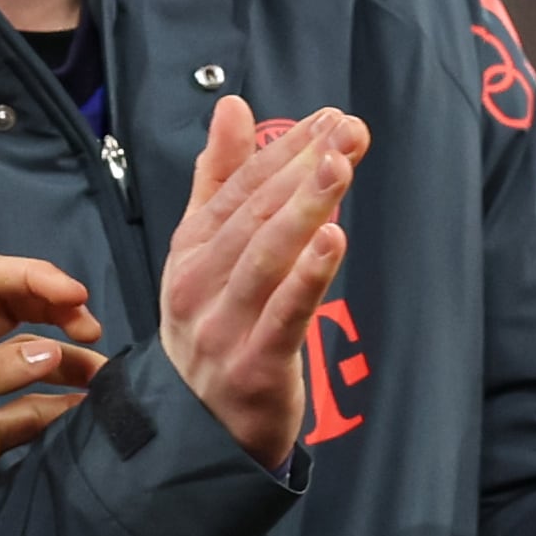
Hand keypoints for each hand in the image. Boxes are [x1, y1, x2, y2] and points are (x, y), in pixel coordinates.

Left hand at [0, 253, 104, 535]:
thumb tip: (50, 353)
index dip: (32, 278)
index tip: (76, 296)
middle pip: (11, 313)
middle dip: (54, 311)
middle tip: (93, 331)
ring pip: (26, 364)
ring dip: (65, 361)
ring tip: (105, 374)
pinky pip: (29, 414)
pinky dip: (60, 408)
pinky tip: (90, 409)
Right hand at [160, 98, 363, 468]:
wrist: (199, 431)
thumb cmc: (213, 329)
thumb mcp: (203, 253)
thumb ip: (218, 178)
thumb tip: (233, 105)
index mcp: (189, 254)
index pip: (236, 190)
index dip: (281, 150)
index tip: (327, 118)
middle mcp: (199, 286)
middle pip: (253, 216)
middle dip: (302, 169)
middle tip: (347, 131)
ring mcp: (223, 328)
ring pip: (266, 258)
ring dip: (305, 208)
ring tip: (340, 166)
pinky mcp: (253, 367)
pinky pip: (284, 315)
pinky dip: (307, 277)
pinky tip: (333, 240)